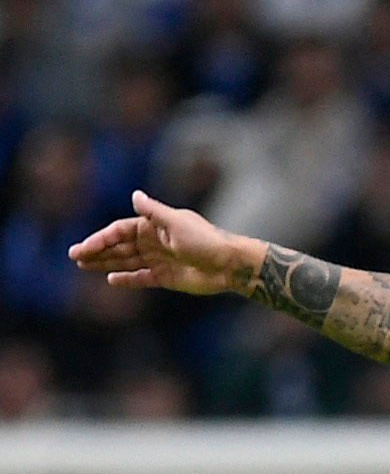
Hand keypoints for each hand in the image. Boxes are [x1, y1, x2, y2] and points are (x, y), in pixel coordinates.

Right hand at [68, 190, 250, 296]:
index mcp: (154, 226)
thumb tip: (135, 194)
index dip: (100, 239)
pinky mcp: (167, 277)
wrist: (230, 265)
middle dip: (98, 250)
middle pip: (120, 246)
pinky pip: (142, 277)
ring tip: (85, 266)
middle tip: (75, 257)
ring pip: (127, 261)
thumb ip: (154, 212)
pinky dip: (128, 278)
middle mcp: (155, 241)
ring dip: (107, 263)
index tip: (83, 248)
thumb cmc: (206, 241)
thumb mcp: (177, 223)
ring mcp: (160, 260)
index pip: (120, 231)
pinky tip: (112, 279)